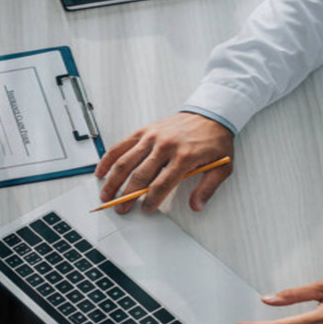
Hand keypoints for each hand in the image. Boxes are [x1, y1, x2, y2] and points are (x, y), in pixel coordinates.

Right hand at [95, 112, 233, 213]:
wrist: (210, 114)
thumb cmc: (213, 141)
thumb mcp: (221, 167)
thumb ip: (207, 189)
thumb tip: (196, 206)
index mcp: (184, 157)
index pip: (162, 184)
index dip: (151, 200)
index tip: (145, 209)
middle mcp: (165, 146)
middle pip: (140, 175)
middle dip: (128, 196)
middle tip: (121, 209)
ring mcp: (152, 137)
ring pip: (126, 161)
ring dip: (113, 181)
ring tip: (106, 195)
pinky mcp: (144, 131)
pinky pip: (122, 146)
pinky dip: (108, 159)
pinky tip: (101, 172)